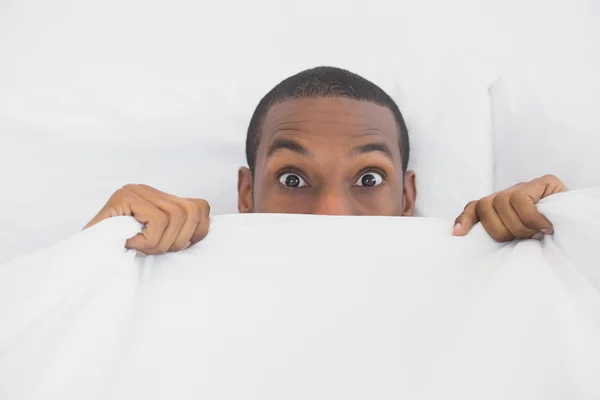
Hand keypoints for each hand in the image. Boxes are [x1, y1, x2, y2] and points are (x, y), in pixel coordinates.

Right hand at [84, 184, 209, 254]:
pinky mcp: (123, 197)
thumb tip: (205, 229)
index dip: (198, 232)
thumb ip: (177, 230)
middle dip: (178, 241)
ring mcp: (135, 191)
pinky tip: (131, 244)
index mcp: (160, 198)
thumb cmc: (120, 254)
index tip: (178, 248)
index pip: (200, 207)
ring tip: (141, 247)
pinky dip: (148, 239)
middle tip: (154, 250)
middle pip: (192, 212)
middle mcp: (148, 190)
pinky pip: (157, 220)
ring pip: (176, 216)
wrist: (82, 260)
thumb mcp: (157, 242)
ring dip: (160, 242)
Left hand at [452, 175, 567, 241]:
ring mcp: (526, 186)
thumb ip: (501, 234)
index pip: (474, 207)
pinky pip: (522, 200)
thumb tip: (471, 240)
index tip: (458, 235)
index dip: (465, 219)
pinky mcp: (544, 182)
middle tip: (521, 239)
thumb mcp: (518, 238)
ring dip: (519, 226)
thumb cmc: (547, 238)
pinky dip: (531, 219)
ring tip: (535, 234)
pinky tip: (545, 228)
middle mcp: (509, 193)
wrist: (578, 224)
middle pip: (485, 206)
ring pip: (502, 202)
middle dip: (501, 230)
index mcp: (499, 207)